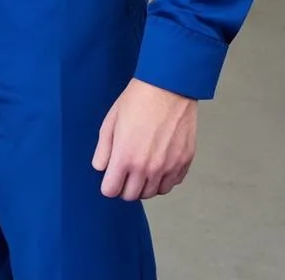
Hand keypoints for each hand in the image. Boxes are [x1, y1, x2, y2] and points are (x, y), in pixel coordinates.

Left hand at [92, 78, 196, 200]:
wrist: (167, 89)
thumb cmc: (137, 101)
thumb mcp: (111, 122)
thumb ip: (103, 149)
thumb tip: (101, 168)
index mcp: (125, 157)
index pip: (112, 191)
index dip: (108, 185)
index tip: (109, 177)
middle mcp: (147, 168)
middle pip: (132, 195)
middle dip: (125, 187)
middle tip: (124, 172)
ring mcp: (168, 167)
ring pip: (153, 193)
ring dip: (144, 185)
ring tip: (141, 168)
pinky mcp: (184, 163)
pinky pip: (171, 184)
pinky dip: (163, 180)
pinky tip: (158, 165)